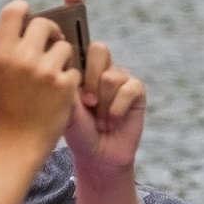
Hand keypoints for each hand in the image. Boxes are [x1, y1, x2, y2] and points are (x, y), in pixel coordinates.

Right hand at [0, 1, 80, 161]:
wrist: (17, 147)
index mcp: (1, 53)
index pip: (14, 11)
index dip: (22, 9)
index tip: (27, 16)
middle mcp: (24, 58)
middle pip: (45, 24)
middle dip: (49, 32)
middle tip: (49, 43)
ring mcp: (47, 71)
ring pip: (65, 46)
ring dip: (62, 56)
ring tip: (56, 69)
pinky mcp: (65, 86)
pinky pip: (75, 69)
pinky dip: (70, 77)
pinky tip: (63, 89)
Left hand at [64, 40, 146, 173]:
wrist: (98, 155)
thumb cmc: (79, 132)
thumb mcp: (66, 109)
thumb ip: (67, 86)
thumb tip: (68, 67)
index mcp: (82, 69)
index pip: (79, 47)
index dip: (75, 66)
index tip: (72, 92)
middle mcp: (102, 69)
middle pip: (99, 50)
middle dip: (91, 79)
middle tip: (88, 103)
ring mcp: (120, 78)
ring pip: (111, 77)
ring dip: (103, 105)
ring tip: (100, 121)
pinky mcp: (137, 90)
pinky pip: (128, 89)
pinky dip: (117, 110)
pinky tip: (112, 122)